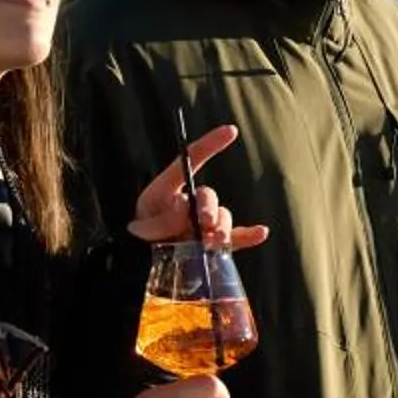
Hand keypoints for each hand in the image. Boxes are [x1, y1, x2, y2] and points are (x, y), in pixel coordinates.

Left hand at [127, 122, 270, 248]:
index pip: (190, 161)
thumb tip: (185, 205)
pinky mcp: (213, 245)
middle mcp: (189, 204)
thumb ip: (161, 220)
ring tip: (214, 241)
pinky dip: (248, 235)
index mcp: (167, 191)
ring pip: (222, 216)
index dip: (210, 144)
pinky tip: (261, 233)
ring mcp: (203, 224)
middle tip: (204, 222)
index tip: (231, 131)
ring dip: (222, 226)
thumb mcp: (140, 228)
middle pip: (207, 195)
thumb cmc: (136, 242)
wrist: (138, 267)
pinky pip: (235, 238)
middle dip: (209, 207)